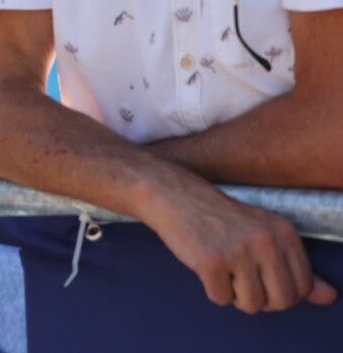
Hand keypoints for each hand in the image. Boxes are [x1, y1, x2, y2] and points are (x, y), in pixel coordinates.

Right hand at [145, 184, 337, 312]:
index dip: (281, 291)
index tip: (262, 277)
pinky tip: (205, 265)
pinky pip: (221, 299)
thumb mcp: (264, 234)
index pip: (302, 287)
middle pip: (281, 301)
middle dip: (261, 299)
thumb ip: (297, 267)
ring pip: (252, 305)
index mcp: (284, 233)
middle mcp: (266, 241)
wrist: (173, 195)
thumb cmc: (220, 217)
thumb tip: (330, 296)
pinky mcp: (211, 262)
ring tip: (224, 270)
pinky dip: (211, 289)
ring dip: (235, 295)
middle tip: (242, 279)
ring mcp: (239, 252)